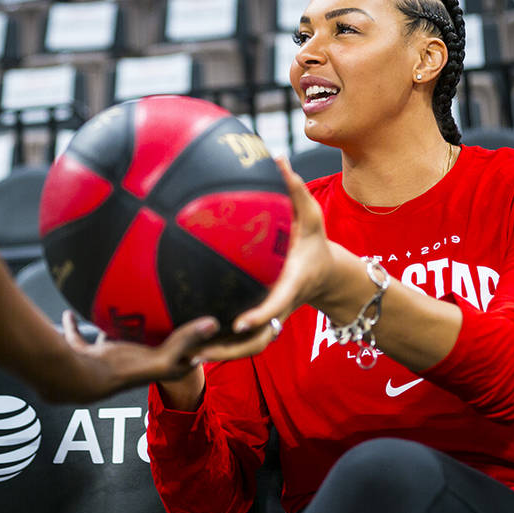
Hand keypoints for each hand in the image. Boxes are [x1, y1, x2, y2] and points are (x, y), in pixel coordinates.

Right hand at [58, 311, 217, 401]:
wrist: (83, 379)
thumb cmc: (123, 372)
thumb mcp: (163, 356)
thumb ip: (187, 339)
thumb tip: (214, 323)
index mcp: (151, 368)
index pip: (176, 361)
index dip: (188, 352)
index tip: (198, 333)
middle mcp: (129, 364)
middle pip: (142, 350)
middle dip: (147, 338)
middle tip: (156, 318)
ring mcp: (104, 360)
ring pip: (107, 342)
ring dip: (108, 332)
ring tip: (113, 315)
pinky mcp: (83, 355)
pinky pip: (78, 339)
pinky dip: (74, 327)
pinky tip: (71, 314)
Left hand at [193, 157, 337, 361]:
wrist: (327, 276)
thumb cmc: (315, 243)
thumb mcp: (313, 215)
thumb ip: (295, 189)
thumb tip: (278, 156)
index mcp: (291, 285)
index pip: (277, 304)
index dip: (260, 315)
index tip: (240, 322)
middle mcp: (280, 308)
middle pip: (256, 339)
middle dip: (229, 350)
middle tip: (198, 351)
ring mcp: (272, 320)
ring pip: (246, 347)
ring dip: (219, 355)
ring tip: (186, 356)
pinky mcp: (262, 324)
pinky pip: (240, 340)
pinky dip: (219, 345)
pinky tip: (189, 345)